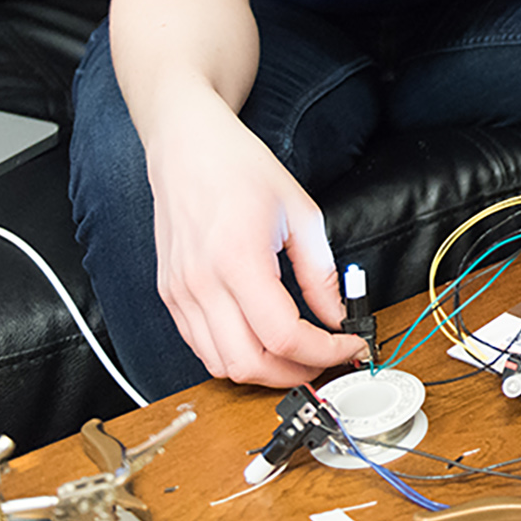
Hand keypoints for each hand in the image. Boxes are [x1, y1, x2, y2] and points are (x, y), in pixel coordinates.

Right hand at [143, 108, 367, 386]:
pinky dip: (235, 356)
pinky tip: (262, 341)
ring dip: (264, 372)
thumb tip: (337, 316)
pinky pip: (201, 346)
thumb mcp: (301, 213)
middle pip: (249, 364)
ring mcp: (180, 293)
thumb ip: (321, 273)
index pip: (283, 336)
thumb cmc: (240, 168)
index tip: (350, 346)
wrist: (187, 147)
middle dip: (296, 374)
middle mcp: (202, 284)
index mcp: (239, 260)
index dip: (324, 352)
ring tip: (298, 356)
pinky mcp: (170, 295)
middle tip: (327, 361)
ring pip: (221, 365)